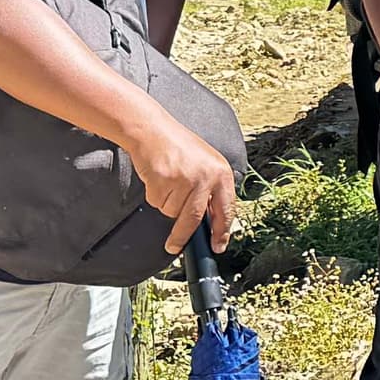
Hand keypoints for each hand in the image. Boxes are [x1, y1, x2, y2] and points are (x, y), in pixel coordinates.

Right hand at [128, 107, 238, 252]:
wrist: (152, 130)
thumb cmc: (178, 148)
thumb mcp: (205, 165)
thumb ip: (210, 190)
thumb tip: (210, 222)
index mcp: (222, 173)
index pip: (226, 209)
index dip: (222, 231)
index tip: (218, 246)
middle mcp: (206, 177)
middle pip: (195, 219)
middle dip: (183, 236)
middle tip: (175, 248)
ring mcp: (185, 179)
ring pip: (172, 212)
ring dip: (166, 203)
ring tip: (167, 181)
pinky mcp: (163, 181)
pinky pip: (157, 203)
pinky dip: (155, 196)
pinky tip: (157, 178)